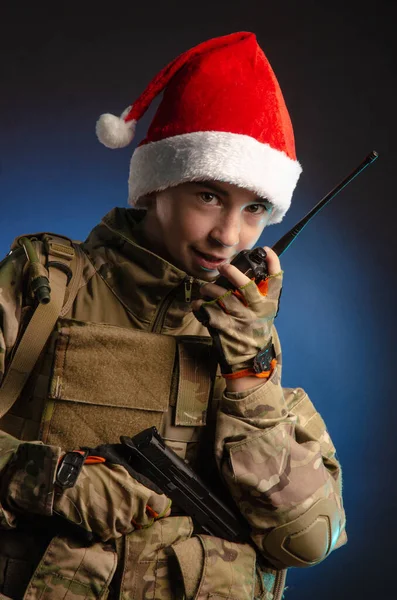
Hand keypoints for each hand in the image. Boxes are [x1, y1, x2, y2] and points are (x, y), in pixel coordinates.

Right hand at [53, 460, 171, 541]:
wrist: (69, 483)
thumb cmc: (94, 469)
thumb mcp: (120, 464)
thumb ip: (136, 475)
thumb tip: (146, 479)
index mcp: (139, 492)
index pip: (160, 504)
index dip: (159, 503)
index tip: (157, 503)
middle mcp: (132, 510)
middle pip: (146, 519)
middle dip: (141, 513)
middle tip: (131, 505)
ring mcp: (118, 523)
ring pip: (130, 527)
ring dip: (126, 521)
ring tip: (114, 509)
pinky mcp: (105, 532)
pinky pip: (114, 533)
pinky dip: (111, 527)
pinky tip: (104, 516)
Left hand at [191, 247, 282, 377]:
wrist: (250, 359)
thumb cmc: (255, 330)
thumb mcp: (264, 313)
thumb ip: (259, 295)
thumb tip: (245, 269)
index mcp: (270, 303)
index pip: (276, 280)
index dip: (273, 262)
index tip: (265, 250)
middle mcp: (258, 310)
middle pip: (247, 287)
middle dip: (233, 273)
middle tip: (222, 266)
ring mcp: (242, 320)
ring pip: (224, 298)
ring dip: (211, 289)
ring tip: (205, 287)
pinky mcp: (227, 329)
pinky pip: (210, 313)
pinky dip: (201, 306)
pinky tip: (197, 304)